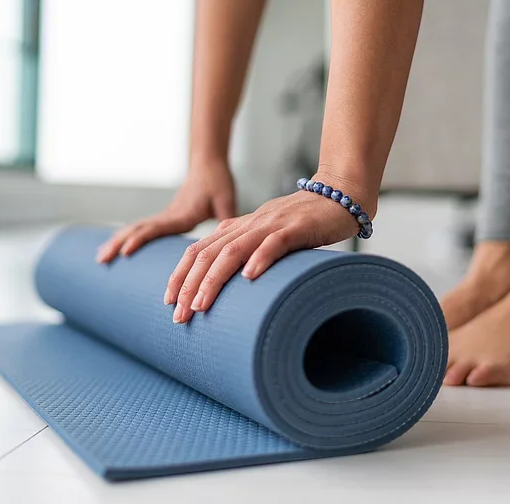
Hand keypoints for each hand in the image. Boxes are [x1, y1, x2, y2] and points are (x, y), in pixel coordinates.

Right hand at [96, 159, 235, 262]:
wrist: (208, 165)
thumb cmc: (218, 182)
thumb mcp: (227, 200)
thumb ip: (229, 219)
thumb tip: (235, 241)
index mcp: (181, 214)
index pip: (157, 227)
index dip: (141, 239)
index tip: (126, 250)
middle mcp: (168, 216)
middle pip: (138, 229)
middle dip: (119, 244)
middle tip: (101, 260)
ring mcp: (164, 216)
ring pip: (135, 229)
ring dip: (116, 242)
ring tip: (100, 258)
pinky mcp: (165, 218)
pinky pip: (141, 228)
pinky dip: (126, 238)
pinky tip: (117, 247)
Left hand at [166, 176, 375, 322]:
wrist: (340, 195)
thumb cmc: (305, 221)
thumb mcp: (268, 235)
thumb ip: (248, 249)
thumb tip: (231, 281)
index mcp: (239, 227)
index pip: (198, 250)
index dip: (180, 275)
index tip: (169, 302)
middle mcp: (249, 225)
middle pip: (208, 254)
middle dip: (189, 285)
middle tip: (178, 315)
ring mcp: (271, 225)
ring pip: (233, 251)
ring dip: (213, 279)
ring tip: (201, 305)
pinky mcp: (297, 228)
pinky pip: (274, 243)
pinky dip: (260, 259)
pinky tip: (249, 277)